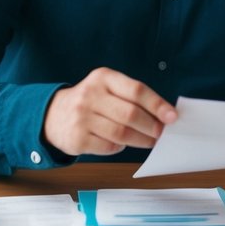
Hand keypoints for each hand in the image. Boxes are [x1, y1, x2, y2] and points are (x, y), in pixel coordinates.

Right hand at [42, 67, 176, 156]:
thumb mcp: (107, 88)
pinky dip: (120, 148)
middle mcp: (90, 94)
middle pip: (131, 114)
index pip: (136, 90)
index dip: (157, 104)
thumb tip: (164, 115)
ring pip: (122, 134)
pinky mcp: (77, 139)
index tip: (172, 116)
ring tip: (149, 141)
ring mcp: (82, 117)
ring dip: (141, 140)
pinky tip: (122, 143)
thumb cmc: (91, 101)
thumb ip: (132, 97)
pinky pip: (109, 147)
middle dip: (152, 126)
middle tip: (161, 133)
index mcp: (103, 77)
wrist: (52, 114)